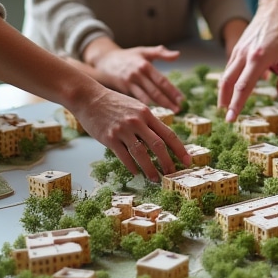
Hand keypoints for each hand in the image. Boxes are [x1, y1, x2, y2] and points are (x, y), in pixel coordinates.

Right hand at [68, 80, 189, 180]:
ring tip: (155, 179)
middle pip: (158, 146)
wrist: (90, 98)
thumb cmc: (114, 103)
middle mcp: (137, 121)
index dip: (180, 149)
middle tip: (172, 174)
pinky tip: (136, 173)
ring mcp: (123, 130)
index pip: (168, 134)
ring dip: (150, 169)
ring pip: (141, 154)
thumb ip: (148, 121)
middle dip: (167, 162)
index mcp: (147, 113)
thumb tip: (160, 140)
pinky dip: (132, 166)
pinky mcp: (109, 138)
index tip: (187, 161)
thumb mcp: (135, 107)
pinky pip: (124, 156)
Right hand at [86, 43, 183, 110]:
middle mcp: (137, 76)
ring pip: (146, 99)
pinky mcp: (122, 92)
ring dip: (158, 107)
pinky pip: (136, 101)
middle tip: (179, 110)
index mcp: (144, 66)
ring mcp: (129, 85)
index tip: (182, 99)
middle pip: (155, 92)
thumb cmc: (128, 57)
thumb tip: (178, 55)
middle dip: (168, 102)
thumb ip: (161, 53)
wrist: (104, 62)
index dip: (172, 91)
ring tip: (170, 114)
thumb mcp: (143, 51)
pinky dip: (144, 109)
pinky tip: (151, 117)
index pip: (161, 80)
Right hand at [220, 0, 277, 118]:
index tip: (231, 118)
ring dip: (226, 91)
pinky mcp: (239, 46)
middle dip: (225, 101)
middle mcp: (245, 54)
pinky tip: (234, 87)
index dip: (237, 104)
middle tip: (226, 117)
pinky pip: (231, 66)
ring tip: (227, 105)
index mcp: (259, 58)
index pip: (244, 86)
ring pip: (227, 74)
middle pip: (228, 82)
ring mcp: (239, 49)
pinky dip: (230, 78)